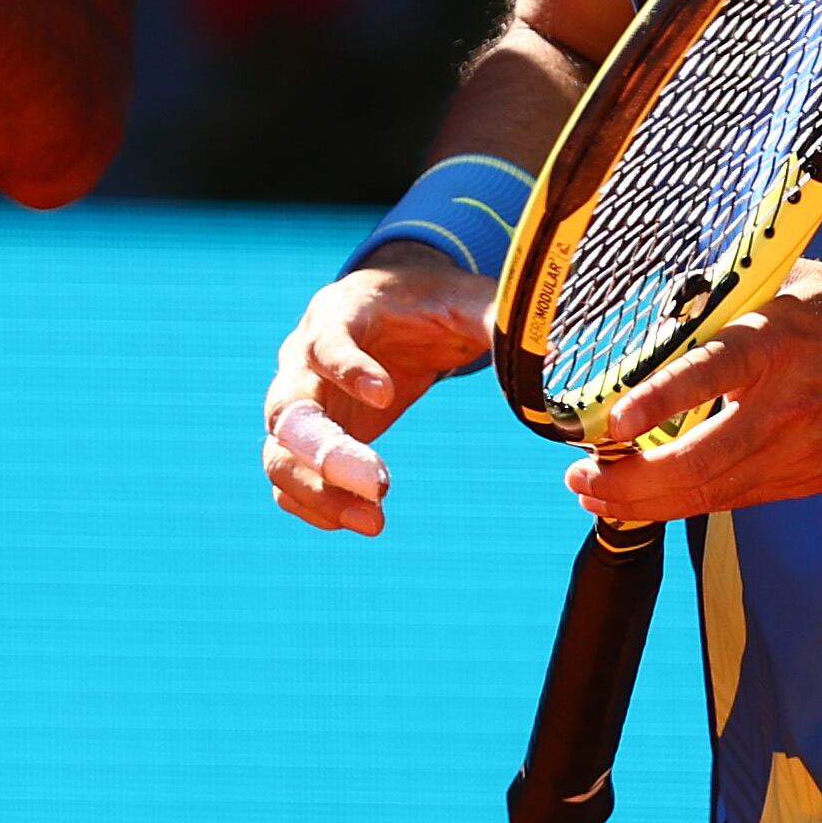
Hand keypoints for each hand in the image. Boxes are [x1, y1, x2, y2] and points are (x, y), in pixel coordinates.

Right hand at [260, 256, 496, 535]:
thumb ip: (493, 316)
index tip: (386, 395)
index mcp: (338, 314)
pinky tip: (355, 523)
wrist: (393, 309)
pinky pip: (287, 477)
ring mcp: (298, 402)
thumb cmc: (427, 301)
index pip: (325, 339)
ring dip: (318, 492)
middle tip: (380, 486)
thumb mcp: (463, 299)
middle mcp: (301, 359)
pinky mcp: (305, 440)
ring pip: (279, 452)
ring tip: (375, 522)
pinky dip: (312, 504)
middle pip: (289, 409)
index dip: (347, 367)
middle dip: (326, 453)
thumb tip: (543, 342)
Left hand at [568, 259, 821, 526]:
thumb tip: (657, 299)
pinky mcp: (814, 479)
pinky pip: (740, 498)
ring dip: (648, 501)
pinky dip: (690, 501)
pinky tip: (652, 500)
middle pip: (699, 461)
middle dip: (630, 481)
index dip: (658, 399)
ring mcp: (803, 451)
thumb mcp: (795, 285)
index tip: (612, 421)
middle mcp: (788, 404)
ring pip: (713, 493)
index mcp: (779, 342)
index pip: (709, 372)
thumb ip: (730, 298)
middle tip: (579, 477)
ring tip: (597, 495)